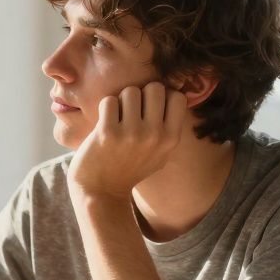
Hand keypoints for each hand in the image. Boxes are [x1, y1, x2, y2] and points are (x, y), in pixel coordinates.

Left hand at [67, 81, 189, 200]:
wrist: (102, 191)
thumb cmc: (130, 168)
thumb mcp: (160, 154)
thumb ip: (169, 127)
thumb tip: (176, 92)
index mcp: (170, 139)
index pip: (178, 97)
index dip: (163, 97)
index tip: (151, 109)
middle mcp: (154, 136)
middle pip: (155, 88)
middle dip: (141, 95)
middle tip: (132, 112)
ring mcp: (131, 134)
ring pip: (130, 91)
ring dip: (121, 101)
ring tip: (118, 119)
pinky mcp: (107, 133)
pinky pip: (109, 101)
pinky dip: (106, 109)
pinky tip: (105, 123)